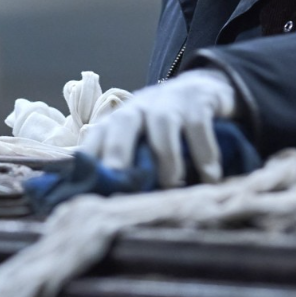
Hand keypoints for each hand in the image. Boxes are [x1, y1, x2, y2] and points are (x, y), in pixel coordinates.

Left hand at [78, 70, 237, 186]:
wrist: (204, 89)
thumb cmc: (168, 129)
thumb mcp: (145, 143)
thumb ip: (130, 166)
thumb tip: (111, 207)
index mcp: (121, 119)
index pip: (98, 135)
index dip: (89, 156)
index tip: (84, 182)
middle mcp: (141, 106)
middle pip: (123, 122)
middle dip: (118, 148)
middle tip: (118, 175)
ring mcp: (170, 99)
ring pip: (161, 122)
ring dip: (165, 156)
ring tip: (171, 184)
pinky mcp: (198, 98)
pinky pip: (198, 124)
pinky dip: (204, 153)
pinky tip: (210, 177)